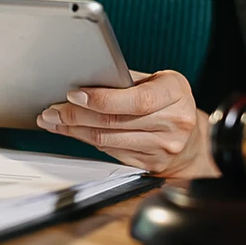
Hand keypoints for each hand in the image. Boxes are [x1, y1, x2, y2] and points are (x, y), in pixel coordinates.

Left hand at [37, 71, 219, 177]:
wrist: (193, 141)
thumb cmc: (170, 102)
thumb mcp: (159, 82)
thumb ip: (128, 81)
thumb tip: (85, 80)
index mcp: (175, 93)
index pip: (136, 100)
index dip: (102, 99)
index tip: (73, 94)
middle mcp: (173, 122)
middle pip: (115, 121)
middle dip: (76, 115)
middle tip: (52, 110)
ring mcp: (162, 146)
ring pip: (107, 140)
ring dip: (74, 130)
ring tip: (54, 120)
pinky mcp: (149, 164)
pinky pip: (109, 152)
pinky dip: (85, 140)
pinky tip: (71, 132)